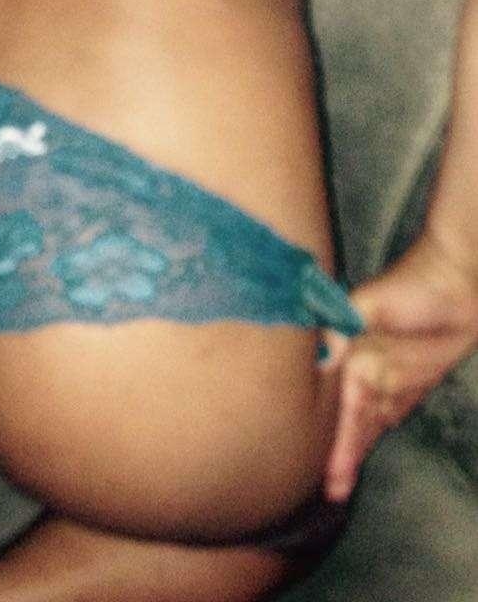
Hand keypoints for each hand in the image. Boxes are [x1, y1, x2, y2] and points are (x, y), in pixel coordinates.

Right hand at [320, 231, 477, 502]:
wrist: (457, 277)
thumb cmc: (411, 286)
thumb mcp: (369, 305)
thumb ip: (341, 331)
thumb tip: (319, 362)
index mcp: (348, 352)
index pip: (332, 403)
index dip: (326, 436)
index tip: (313, 468)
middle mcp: (363, 368)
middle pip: (348, 420)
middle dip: (338, 453)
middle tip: (330, 493)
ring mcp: (388, 376)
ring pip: (367, 421)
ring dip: (354, 449)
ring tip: (339, 484)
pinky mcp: (413, 380)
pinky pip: (391, 413)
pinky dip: (376, 432)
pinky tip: (365, 449)